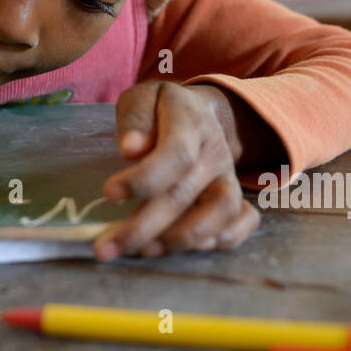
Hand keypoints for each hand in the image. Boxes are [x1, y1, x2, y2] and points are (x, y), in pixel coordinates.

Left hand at [93, 82, 260, 259]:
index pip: (176, 155)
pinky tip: (182, 248)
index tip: (109, 193)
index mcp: (190, 122)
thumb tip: (130, 149)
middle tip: (106, 247)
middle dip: (143, 227)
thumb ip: (135, 120)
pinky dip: (222, 240)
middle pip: (186, 194)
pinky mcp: (238, 197)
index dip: (143, 179)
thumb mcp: (142, 99)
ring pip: (221, 213)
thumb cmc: (161, 110)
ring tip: (143, 251)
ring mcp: (230, 177)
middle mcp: (215, 152)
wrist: (201, 113)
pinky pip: (245, 222)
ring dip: (181, 239)